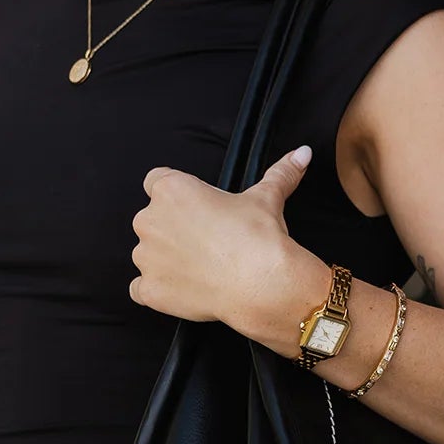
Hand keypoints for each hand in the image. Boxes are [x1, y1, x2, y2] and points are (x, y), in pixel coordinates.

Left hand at [128, 142, 321, 338]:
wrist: (261, 284)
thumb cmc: (258, 237)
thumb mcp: (267, 198)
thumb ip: (279, 173)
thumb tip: (301, 153)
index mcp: (171, 190)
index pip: (156, 181)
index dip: (177, 195)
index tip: (195, 208)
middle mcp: (149, 220)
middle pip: (152, 219)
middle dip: (172, 228)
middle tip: (206, 240)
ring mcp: (145, 257)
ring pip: (147, 253)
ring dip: (165, 258)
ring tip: (200, 266)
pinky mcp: (148, 289)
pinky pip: (141, 288)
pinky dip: (157, 289)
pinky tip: (184, 288)